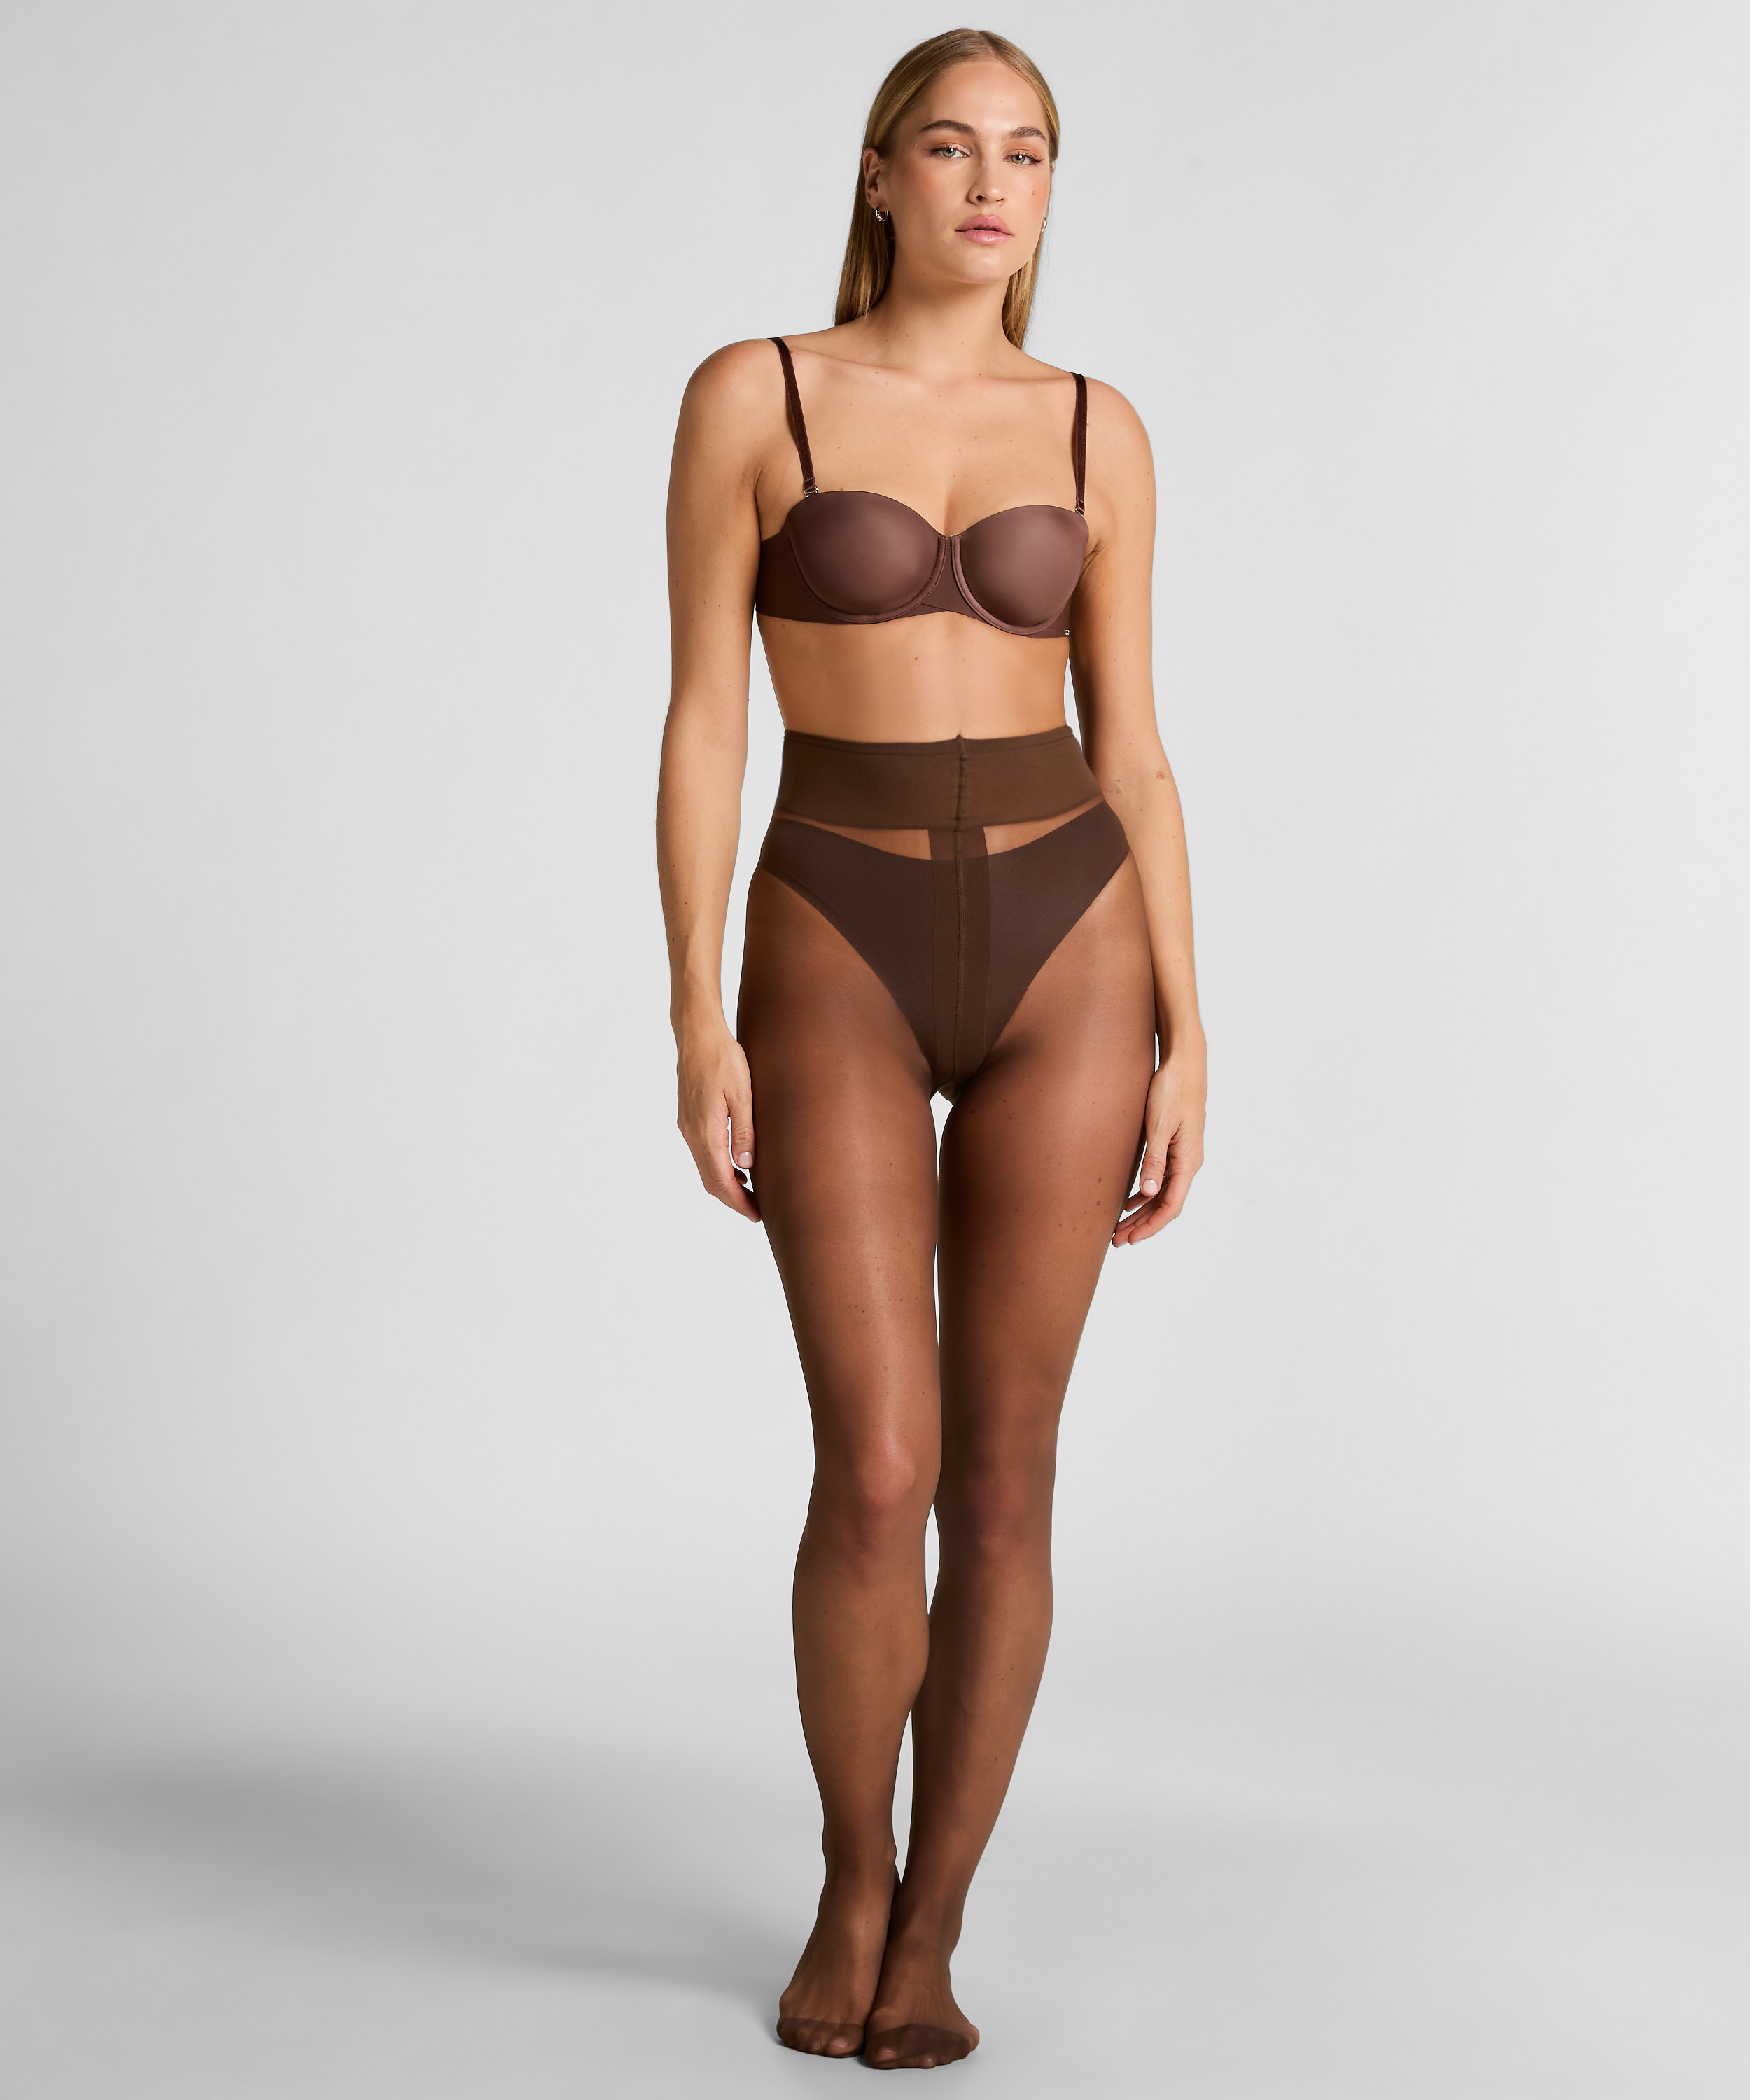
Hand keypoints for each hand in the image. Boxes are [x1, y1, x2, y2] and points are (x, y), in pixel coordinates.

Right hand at [676, 1023, 758, 1221]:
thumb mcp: (742, 1093)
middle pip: (710, 1179)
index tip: (756, 1215)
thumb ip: (744, 1130)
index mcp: (706, 1130)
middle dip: (732, 1199)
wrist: (697, 1034)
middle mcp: (692, 1133)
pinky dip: (717, 1166)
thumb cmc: (723, 1058)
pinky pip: (701, 1152)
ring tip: (750, 1192)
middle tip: (756, 1211)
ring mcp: (687, 1125)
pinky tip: (735, 1164)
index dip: (738, 1201)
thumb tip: (746, 1165)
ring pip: (704, 1167)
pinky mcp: (688, 1117)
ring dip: (725, 1184)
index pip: (721, 1179)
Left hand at [1114, 1047, 1205, 1247]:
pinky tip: (1128, 1201)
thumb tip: (1148, 1193)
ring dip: (1142, 1212)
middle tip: (1117, 1240)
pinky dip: (1144, 1194)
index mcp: (1187, 1161)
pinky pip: (1161, 1179)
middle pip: (1165, 1204)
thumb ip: (1154, 1160)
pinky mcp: (1174, 1146)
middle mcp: (1188, 1163)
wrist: (1185, 1064)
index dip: (1150, 1226)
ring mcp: (1182, 1155)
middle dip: (1142, 1225)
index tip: (1130, 1239)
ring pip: (1162, 1194)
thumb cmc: (1172, 1090)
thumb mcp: (1159, 1125)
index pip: (1170, 1206)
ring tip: (1119, 1227)